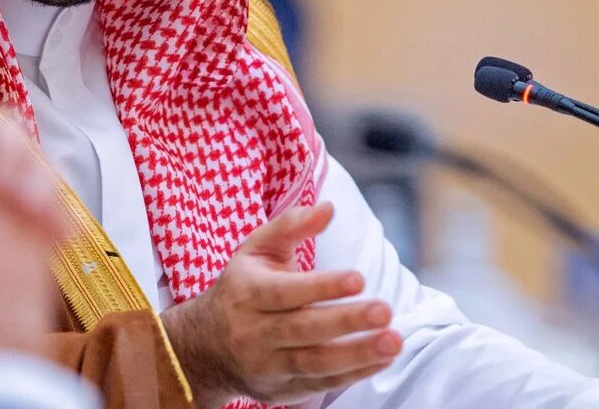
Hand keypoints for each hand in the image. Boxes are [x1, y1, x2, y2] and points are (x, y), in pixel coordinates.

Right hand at [161, 202, 402, 407]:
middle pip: (302, 329)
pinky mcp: (282, 389)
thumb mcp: (255, 250)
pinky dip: (353, 374)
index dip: (322, 287)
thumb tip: (328, 208)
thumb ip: (291, 226)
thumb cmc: (242, 288)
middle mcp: (254, 332)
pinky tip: (381, 360)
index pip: (286, 292)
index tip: (359, 278)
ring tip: (392, 341)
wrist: (205, 346)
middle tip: (385, 311)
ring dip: (356, 354)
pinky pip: (320, 384)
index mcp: (247, 292)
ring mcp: (268, 365)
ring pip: (313, 362)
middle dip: (345, 321)